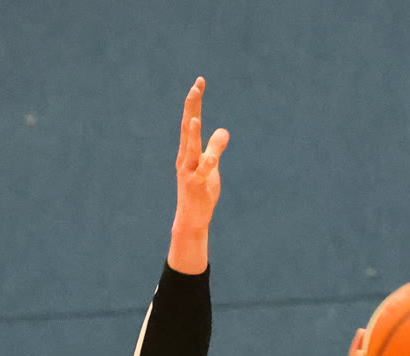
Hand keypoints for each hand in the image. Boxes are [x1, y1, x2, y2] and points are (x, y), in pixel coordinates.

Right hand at [168, 77, 228, 258]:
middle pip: (188, 127)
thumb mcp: (211, 166)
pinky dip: (206, 162)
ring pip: (191, 148)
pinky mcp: (195, 185)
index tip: (200, 82)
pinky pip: (202, 172)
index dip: (195, 101)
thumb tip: (224, 131)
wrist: (192, 219)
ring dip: (193, 132)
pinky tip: (210, 156)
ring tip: (196, 115)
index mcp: (188, 151)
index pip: (191, 120)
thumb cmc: (200, 191)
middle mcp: (185, 157)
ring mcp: (188, 171)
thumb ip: (215, 148)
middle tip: (196, 86)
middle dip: (192, 106)